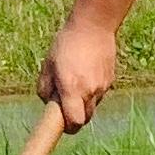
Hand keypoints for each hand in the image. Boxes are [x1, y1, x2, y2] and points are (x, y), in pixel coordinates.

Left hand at [39, 16, 119, 130]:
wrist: (94, 25)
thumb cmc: (66, 44)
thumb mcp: (48, 64)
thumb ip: (44, 87)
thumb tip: (47, 101)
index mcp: (72, 89)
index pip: (74, 123)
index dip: (68, 128)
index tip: (61, 126)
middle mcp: (89, 91)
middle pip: (85, 119)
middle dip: (75, 117)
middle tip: (65, 104)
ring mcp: (102, 86)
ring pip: (93, 106)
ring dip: (83, 103)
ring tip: (75, 81)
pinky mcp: (110, 79)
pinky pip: (100, 93)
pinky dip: (92, 91)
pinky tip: (86, 73)